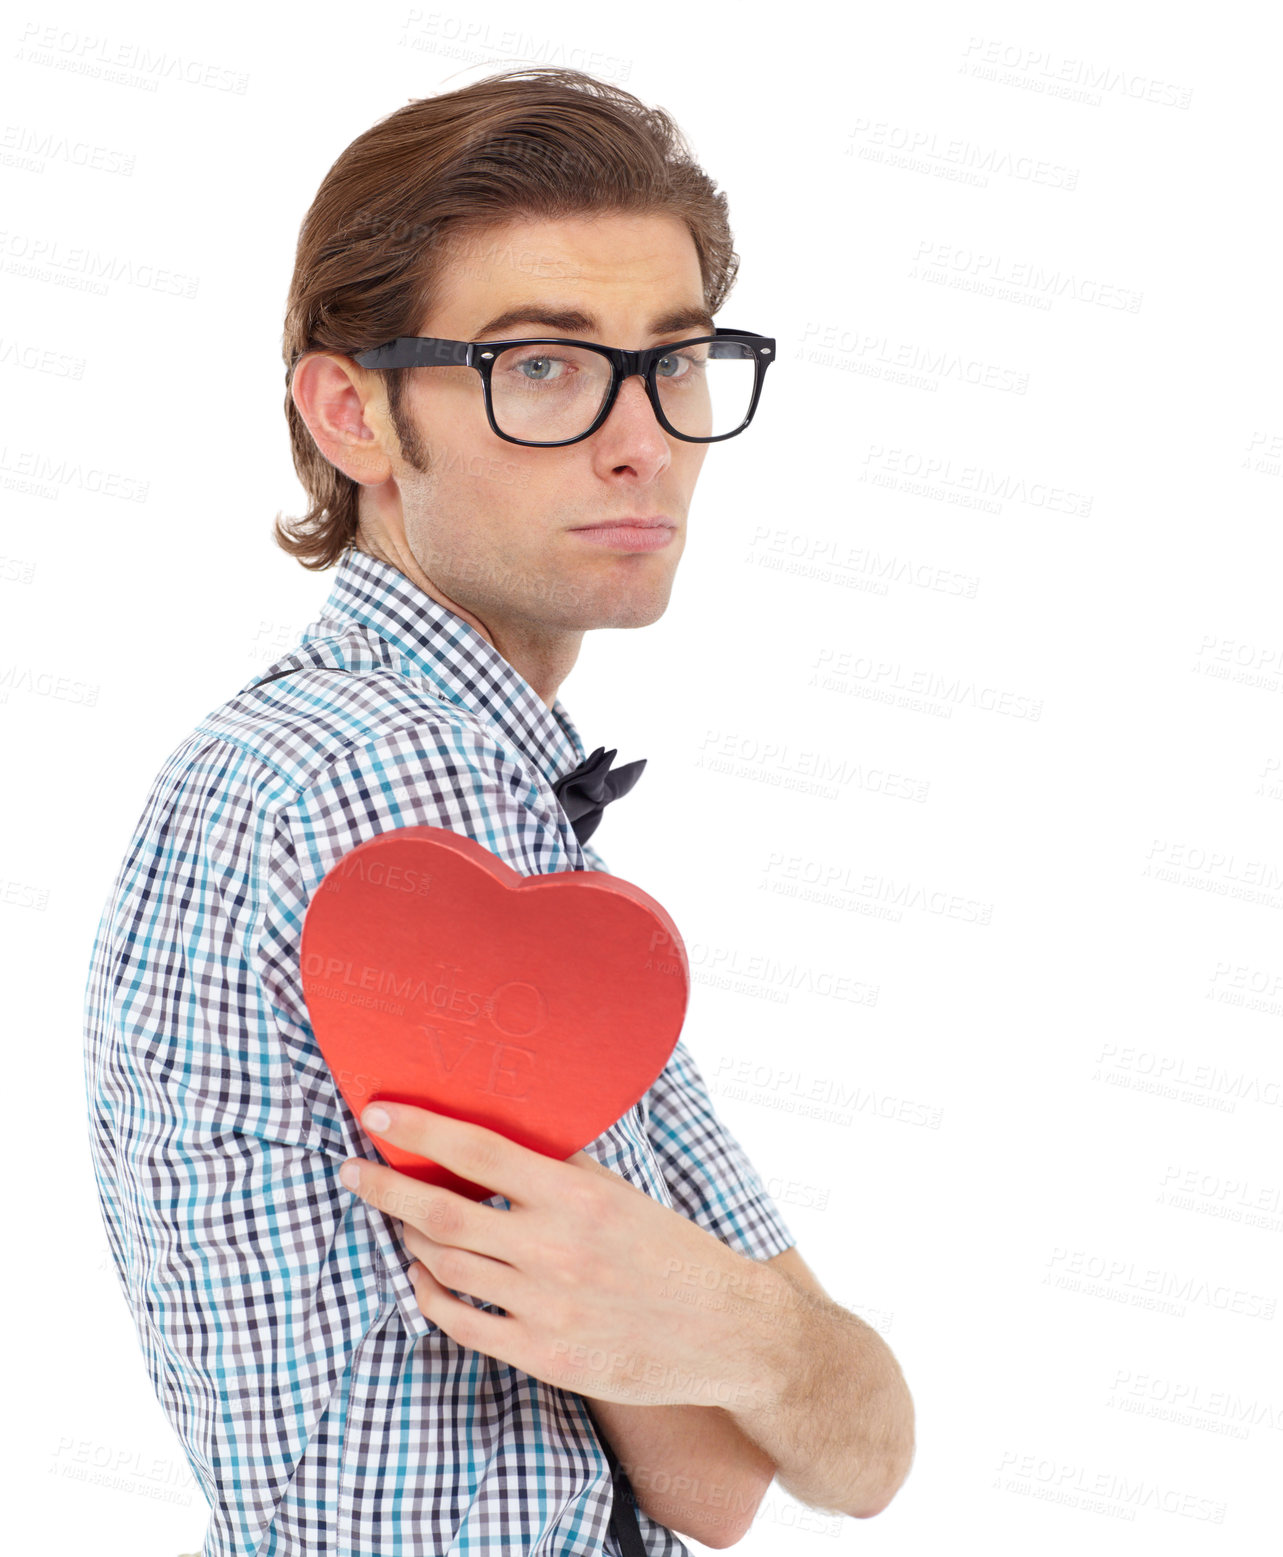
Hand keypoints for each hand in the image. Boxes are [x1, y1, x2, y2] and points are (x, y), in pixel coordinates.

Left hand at [338, 1102, 782, 1411]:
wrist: (728, 1331)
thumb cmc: (671, 1250)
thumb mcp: (622, 1191)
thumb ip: (562, 1165)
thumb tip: (500, 1130)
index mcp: (577, 1195)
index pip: (478, 1150)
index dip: (420, 1129)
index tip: (378, 1112)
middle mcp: (556, 1249)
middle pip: (441, 1212)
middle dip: (386, 1187)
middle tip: (353, 1171)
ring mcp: (546, 1308)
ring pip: (444, 1265)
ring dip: (408, 1238)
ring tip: (397, 1219)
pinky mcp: (545, 1356)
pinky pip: (462, 1322)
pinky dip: (429, 1294)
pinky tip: (423, 1275)